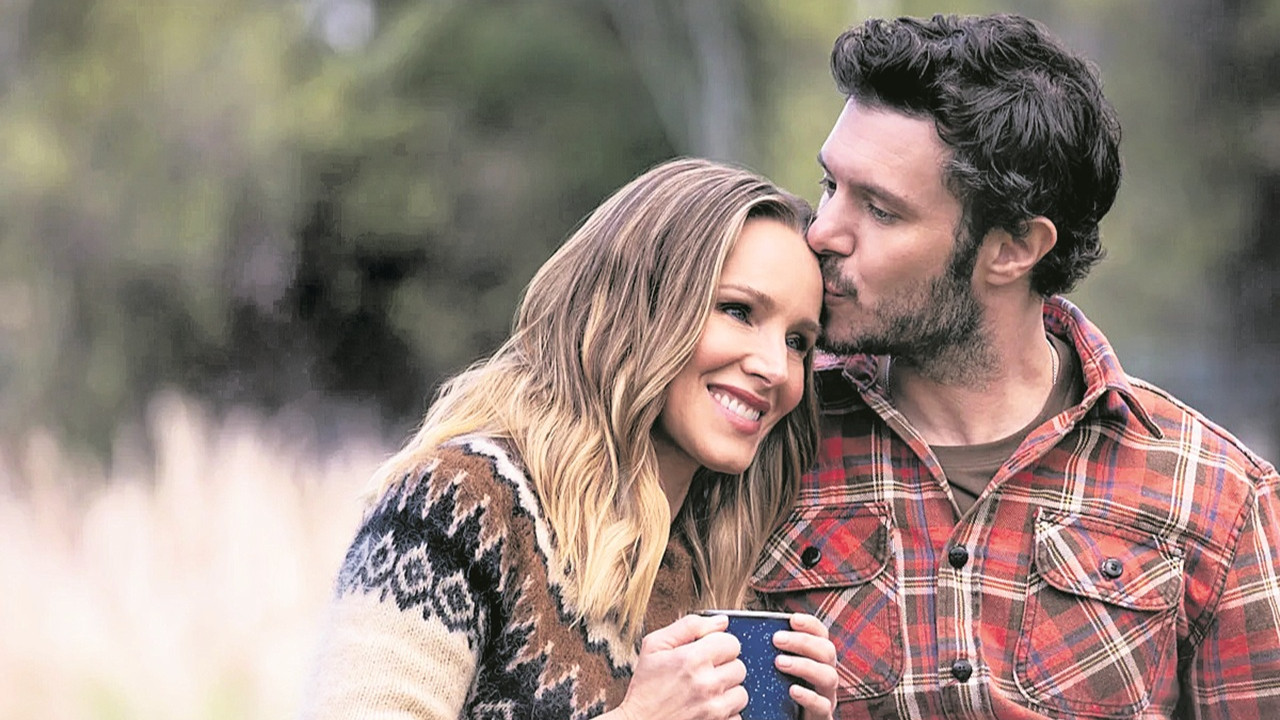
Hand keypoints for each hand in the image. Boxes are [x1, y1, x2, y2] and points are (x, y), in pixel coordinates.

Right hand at [611, 613, 747, 719]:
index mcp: (692, 659)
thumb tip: (721, 621)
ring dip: (727, 692)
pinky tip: (707, 708)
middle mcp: (707, 684)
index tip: (707, 652)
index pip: (731, 642)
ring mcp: (714, 709)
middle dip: (723, 668)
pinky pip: (737, 716)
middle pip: (739, 667)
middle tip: (703, 673)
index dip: (719, 645)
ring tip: (706, 692)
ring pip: (741, 693)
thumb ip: (689, 626)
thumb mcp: (655, 646)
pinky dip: (725, 713)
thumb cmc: (645, 688)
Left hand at [772, 613, 837, 719]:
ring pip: (828, 676)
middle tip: (777, 639)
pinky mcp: (822, 715)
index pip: (822, 635)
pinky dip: (809, 696)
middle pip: (827, 651)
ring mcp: (826, 695)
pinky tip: (792, 690)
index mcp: (817, 659)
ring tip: (780, 662)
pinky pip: (823, 705)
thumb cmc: (778, 692)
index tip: (792, 619)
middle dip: (803, 642)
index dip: (810, 624)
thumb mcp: (775, 668)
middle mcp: (825, 674)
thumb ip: (768, 650)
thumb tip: (740, 626)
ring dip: (805, 666)